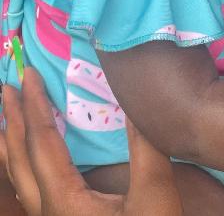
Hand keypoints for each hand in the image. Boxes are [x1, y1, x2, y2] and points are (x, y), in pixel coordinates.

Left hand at [0, 68, 182, 215]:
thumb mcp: (155, 195)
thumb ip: (145, 147)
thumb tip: (137, 102)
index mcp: (64, 200)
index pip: (41, 141)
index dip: (33, 105)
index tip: (27, 74)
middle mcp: (48, 211)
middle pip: (18, 159)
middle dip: (11, 119)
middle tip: (5, 85)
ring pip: (18, 177)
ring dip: (11, 142)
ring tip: (5, 116)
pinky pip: (29, 188)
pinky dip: (22, 162)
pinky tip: (29, 158)